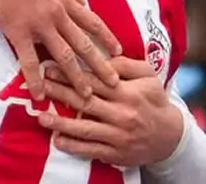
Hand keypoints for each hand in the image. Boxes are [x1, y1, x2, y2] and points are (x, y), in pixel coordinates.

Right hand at [0, 0, 122, 100]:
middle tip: (113, 83)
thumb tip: (81, 1)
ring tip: (85, 95)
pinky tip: (39, 93)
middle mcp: (58, 15)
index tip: (118, 52)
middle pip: (84, 45)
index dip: (107, 39)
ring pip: (63, 56)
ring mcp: (39, 26)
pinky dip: (35, 79)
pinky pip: (29, 60)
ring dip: (76, 77)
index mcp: (66, 0)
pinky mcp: (18, 33)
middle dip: (100, 66)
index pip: (93, 23)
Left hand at [38, 57, 182, 166]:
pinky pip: (92, 150)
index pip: (92, 81)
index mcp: (127, 92)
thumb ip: (124, 64)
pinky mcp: (116, 152)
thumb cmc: (153, 100)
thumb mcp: (147, 76)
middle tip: (37, 85)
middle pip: (85, 102)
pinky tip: (57, 141)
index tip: (46, 66)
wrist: (170, 136)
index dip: (68, 74)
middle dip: (58, 93)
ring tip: (40, 117)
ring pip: (86, 128)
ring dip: (61, 123)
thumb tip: (101, 55)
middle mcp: (122, 114)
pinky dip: (74, 146)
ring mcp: (118, 135)